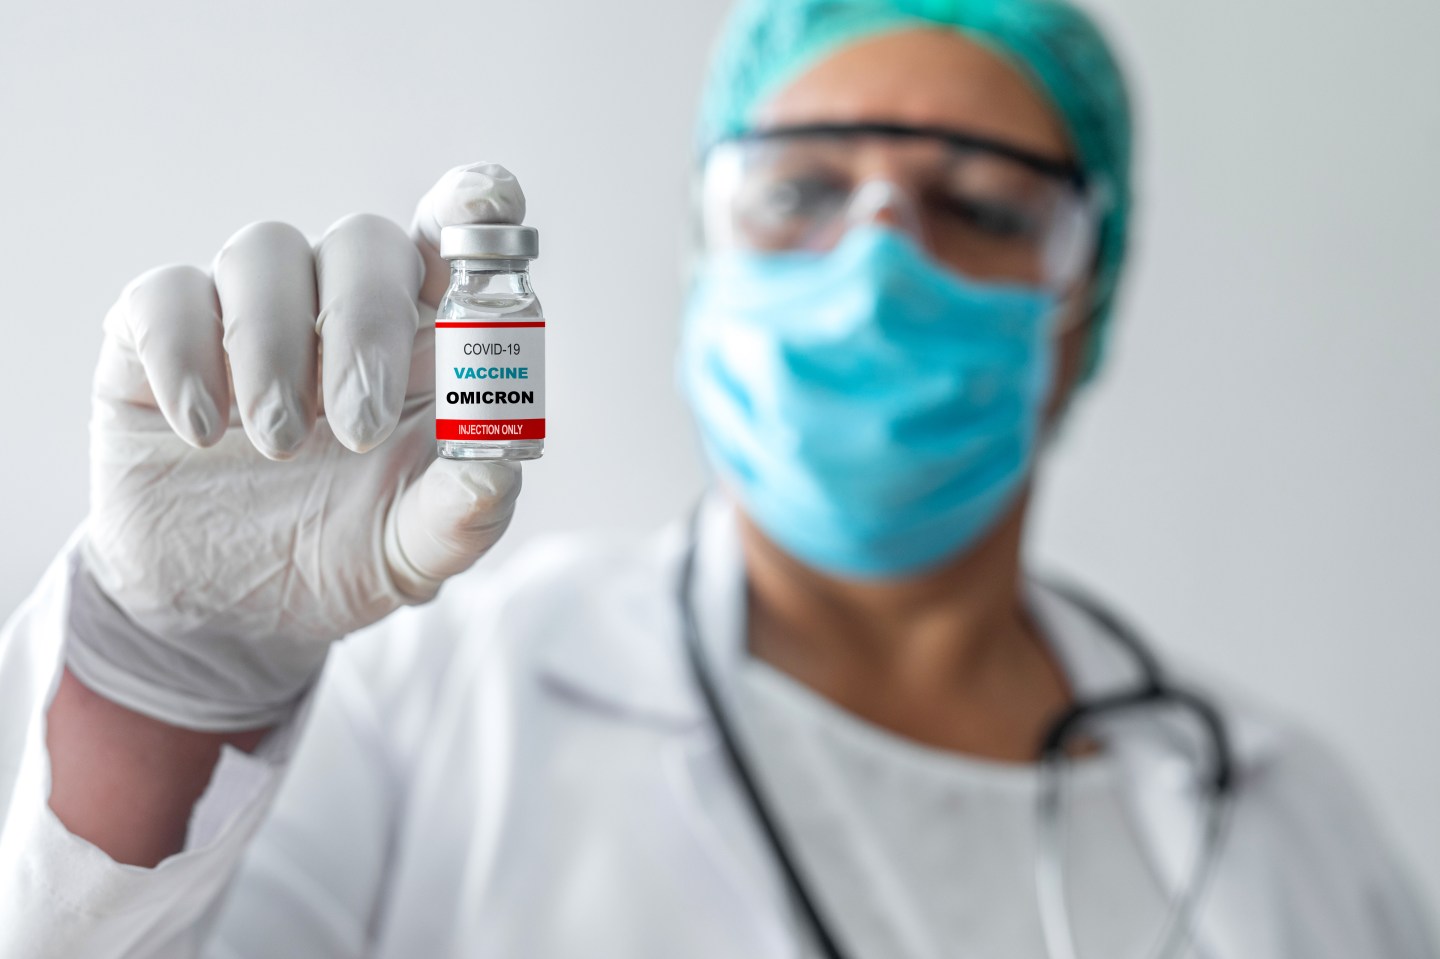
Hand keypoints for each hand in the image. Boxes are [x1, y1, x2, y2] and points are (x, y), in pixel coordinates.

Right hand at [66, 162, 528, 730]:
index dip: (472, 206)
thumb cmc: (343, 557)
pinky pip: (166, 295)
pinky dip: (186, 355)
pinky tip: (204, 431)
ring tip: (280, 444)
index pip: (454, 242)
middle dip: (366, 324)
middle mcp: (341, 309)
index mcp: (424, 343)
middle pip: (364, 241)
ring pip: (266, 250)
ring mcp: (250, 315)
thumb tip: (493, 471)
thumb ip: (461, 512)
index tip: (488, 205)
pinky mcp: (158, 337)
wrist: (227, 613)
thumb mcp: (413, 552)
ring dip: (274, 345)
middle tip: (359, 425)